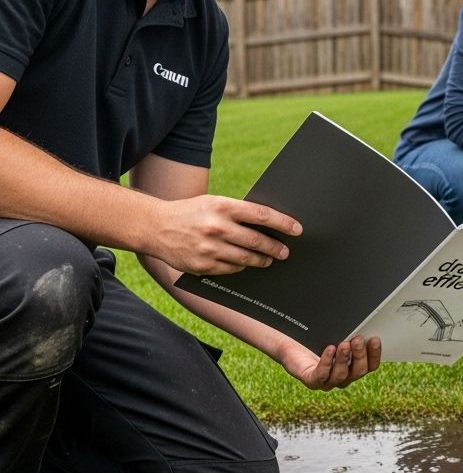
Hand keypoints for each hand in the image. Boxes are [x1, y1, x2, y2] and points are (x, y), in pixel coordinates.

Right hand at [153, 195, 300, 274]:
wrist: (155, 226)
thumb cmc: (191, 212)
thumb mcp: (213, 203)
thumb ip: (238, 212)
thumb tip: (270, 225)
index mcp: (222, 206)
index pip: (262, 215)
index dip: (283, 224)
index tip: (298, 229)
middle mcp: (216, 227)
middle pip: (257, 241)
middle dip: (276, 248)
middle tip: (285, 252)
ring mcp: (209, 249)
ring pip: (246, 259)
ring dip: (262, 260)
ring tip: (269, 259)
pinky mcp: (202, 266)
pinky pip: (231, 269)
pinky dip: (241, 267)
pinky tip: (245, 264)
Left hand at [282, 335, 381, 390]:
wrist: (289, 342)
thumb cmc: (315, 338)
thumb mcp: (336, 334)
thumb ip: (350, 333)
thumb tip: (364, 323)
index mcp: (352, 367)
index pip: (370, 365)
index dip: (375, 354)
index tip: (375, 339)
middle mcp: (342, 377)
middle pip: (358, 371)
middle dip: (360, 355)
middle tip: (358, 339)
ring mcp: (327, 381)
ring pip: (341, 376)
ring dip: (344, 359)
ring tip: (344, 343)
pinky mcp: (311, 381)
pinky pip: (321, 375)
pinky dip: (327, 362)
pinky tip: (329, 349)